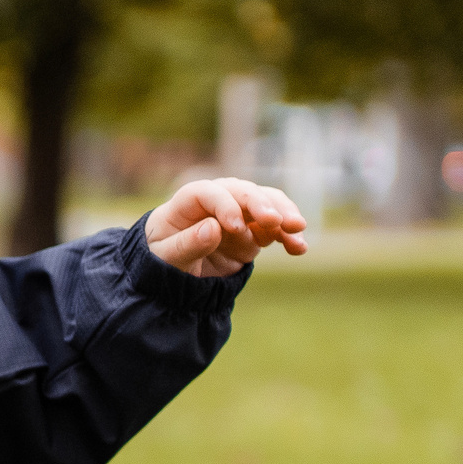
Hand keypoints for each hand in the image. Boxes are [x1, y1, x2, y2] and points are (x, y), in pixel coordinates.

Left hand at [146, 177, 309, 277]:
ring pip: (266, 204)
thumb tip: (213, 228)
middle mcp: (218, 200)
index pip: (209, 193)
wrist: (175, 271)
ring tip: (297, 230)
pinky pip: (275, 229)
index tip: (234, 228)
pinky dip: (288, 237)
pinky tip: (299, 248)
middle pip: (243, 192)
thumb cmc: (163, 258)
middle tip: (277, 221)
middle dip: (262, 204)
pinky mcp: (253, 231)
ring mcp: (239, 214)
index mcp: (189, 200)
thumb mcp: (166, 257)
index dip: (224, 206)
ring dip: (283, 215)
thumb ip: (187, 244)